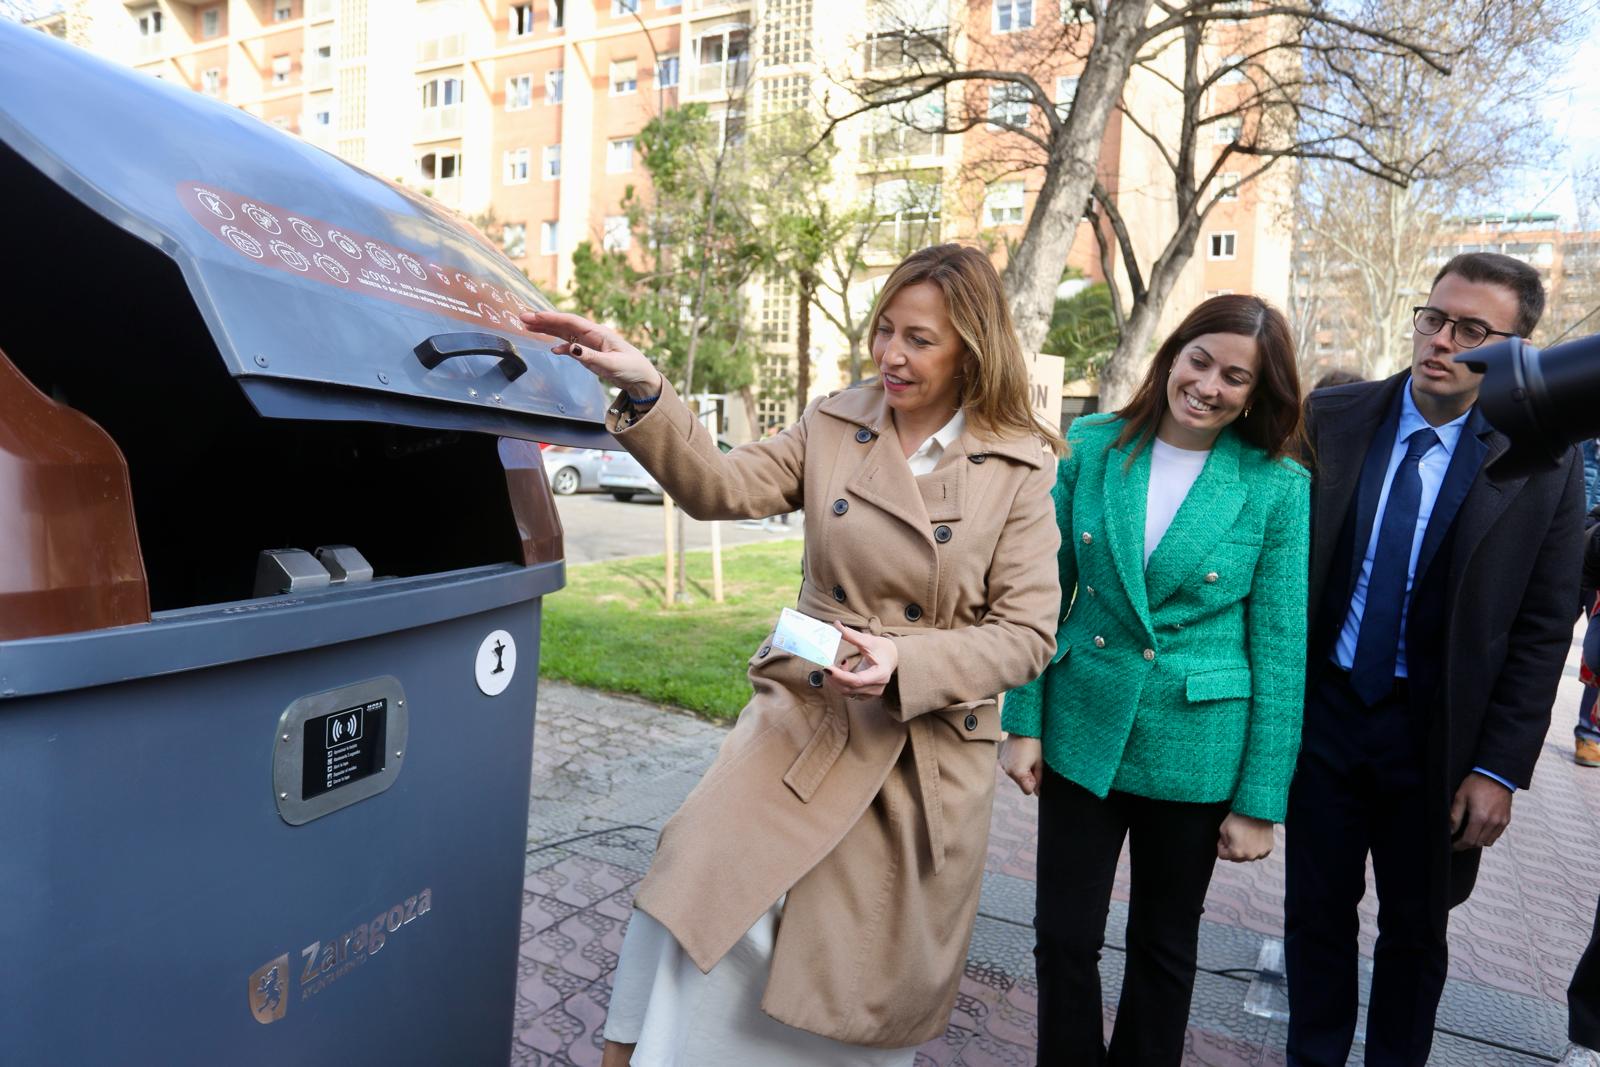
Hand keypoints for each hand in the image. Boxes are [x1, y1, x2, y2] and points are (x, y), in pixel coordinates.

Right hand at [520, 310, 662, 399]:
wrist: (641, 377)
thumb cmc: (631, 367)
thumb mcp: (611, 364)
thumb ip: (590, 357)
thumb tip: (570, 348)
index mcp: (598, 332)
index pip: (570, 321)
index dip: (551, 318)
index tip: (534, 316)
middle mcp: (592, 334)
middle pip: (564, 324)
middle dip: (544, 320)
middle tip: (523, 317)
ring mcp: (590, 343)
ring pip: (565, 333)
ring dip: (548, 329)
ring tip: (529, 326)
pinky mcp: (590, 353)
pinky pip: (571, 346)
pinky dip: (561, 346)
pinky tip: (552, 348)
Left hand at [823, 622, 897, 699]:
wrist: (892, 657)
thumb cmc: (882, 648)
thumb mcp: (868, 640)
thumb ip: (852, 635)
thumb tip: (837, 625)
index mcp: (880, 674)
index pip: (856, 680)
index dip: (840, 676)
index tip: (826, 667)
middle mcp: (877, 687)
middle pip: (849, 688)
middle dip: (833, 678)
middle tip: (823, 665)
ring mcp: (872, 693)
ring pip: (847, 692)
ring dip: (835, 680)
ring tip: (832, 666)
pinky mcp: (866, 694)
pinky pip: (849, 691)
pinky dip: (840, 682)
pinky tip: (841, 670)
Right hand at [999, 736, 1043, 795]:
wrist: (1022, 728)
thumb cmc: (1034, 745)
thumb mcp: (1039, 763)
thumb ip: (1039, 780)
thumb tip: (1037, 793)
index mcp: (1018, 773)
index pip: (1028, 791)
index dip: (1034, 783)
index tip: (1036, 770)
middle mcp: (1008, 771)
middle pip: (1021, 784)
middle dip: (1027, 777)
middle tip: (1032, 762)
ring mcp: (1003, 765)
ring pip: (1016, 777)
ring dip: (1021, 771)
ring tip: (1025, 756)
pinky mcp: (1001, 760)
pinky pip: (1011, 769)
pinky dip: (1016, 765)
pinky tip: (1019, 754)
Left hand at [1217, 813, 1273, 861]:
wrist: (1257, 809)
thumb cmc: (1240, 817)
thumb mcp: (1223, 829)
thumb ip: (1222, 843)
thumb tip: (1226, 848)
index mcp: (1236, 852)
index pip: (1222, 855)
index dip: (1221, 845)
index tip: (1224, 837)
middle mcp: (1249, 856)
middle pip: (1235, 858)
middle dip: (1232, 849)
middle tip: (1235, 835)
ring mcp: (1260, 853)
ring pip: (1247, 856)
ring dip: (1244, 849)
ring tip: (1245, 835)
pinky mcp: (1268, 849)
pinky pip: (1258, 853)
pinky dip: (1255, 848)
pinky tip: (1253, 838)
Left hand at [1450, 773, 1512, 850]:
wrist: (1497, 775)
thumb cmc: (1476, 784)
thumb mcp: (1460, 797)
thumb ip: (1455, 816)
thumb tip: (1450, 830)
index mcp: (1480, 818)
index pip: (1468, 840)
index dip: (1458, 846)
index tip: (1451, 846)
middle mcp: (1492, 823)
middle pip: (1478, 843)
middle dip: (1465, 845)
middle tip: (1456, 842)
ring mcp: (1501, 822)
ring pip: (1488, 842)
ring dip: (1476, 842)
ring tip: (1467, 836)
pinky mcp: (1506, 820)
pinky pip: (1496, 835)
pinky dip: (1487, 837)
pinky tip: (1479, 831)